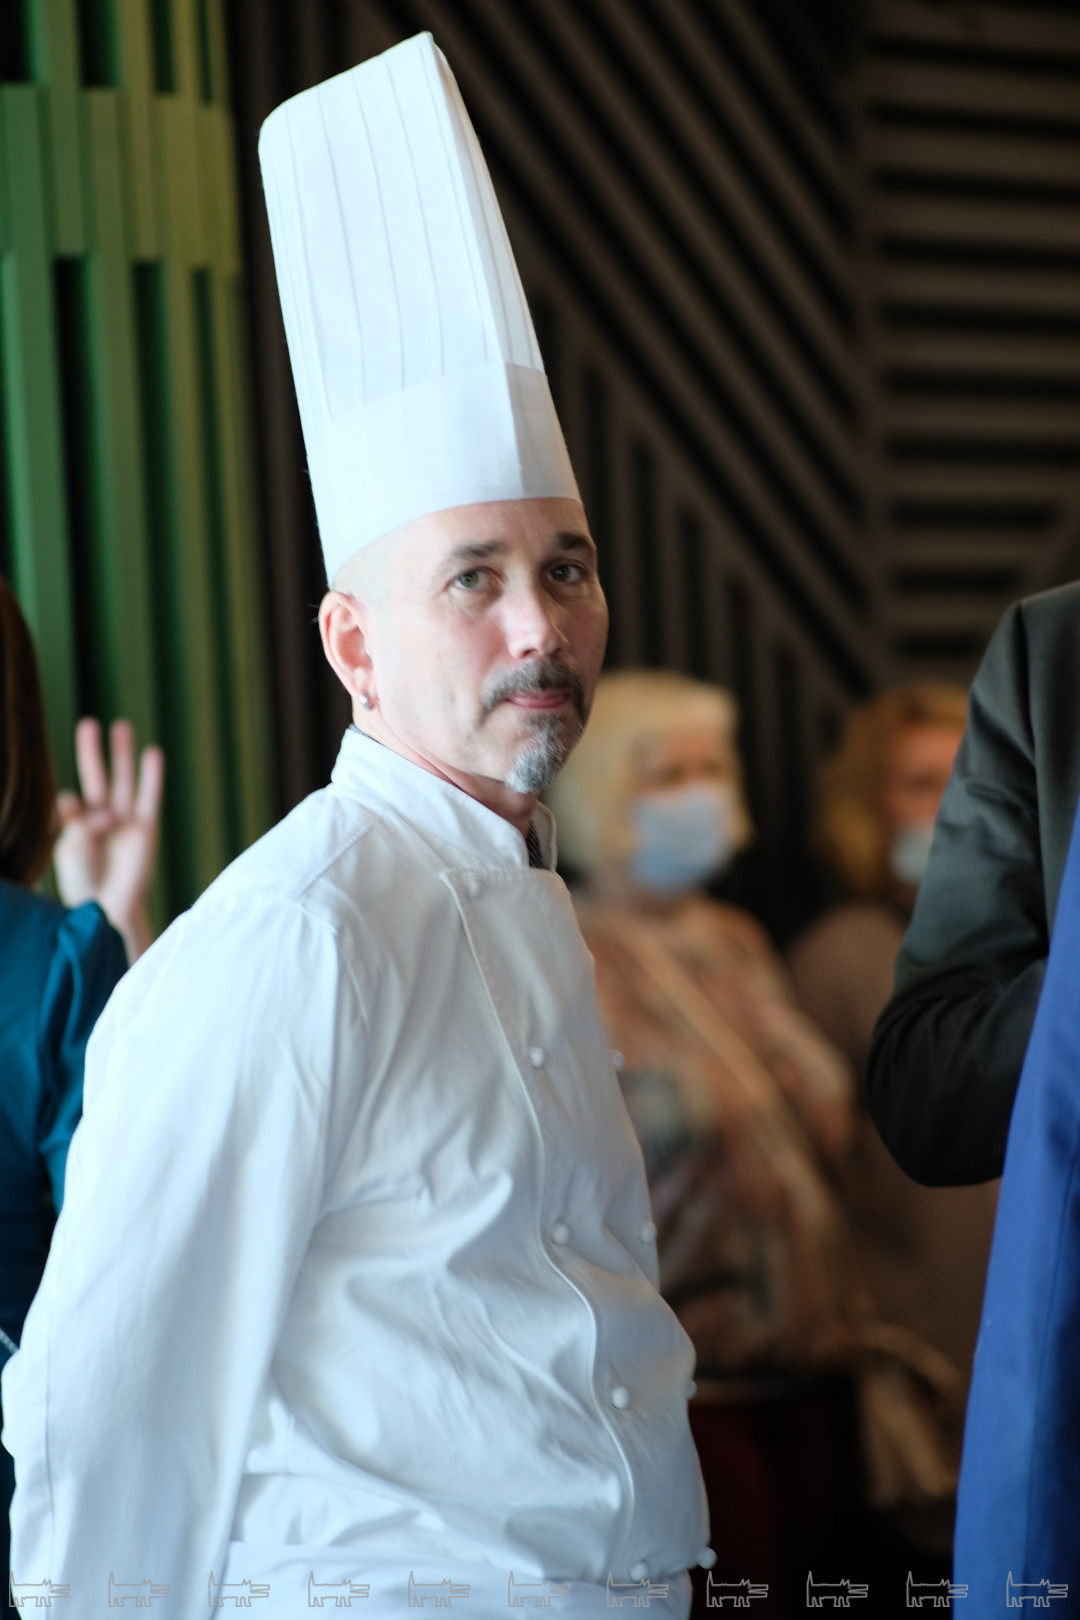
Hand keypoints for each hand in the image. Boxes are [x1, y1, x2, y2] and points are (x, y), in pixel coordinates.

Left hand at [54, 718, 164, 962]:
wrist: (109, 910)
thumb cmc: (84, 884)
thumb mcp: (71, 852)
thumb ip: (74, 825)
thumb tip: (81, 802)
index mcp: (75, 823)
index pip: (71, 802)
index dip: (71, 810)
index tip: (72, 820)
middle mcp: (100, 817)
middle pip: (96, 777)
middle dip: (91, 752)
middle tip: (88, 724)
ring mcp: (124, 821)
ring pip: (122, 781)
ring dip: (121, 755)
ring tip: (120, 727)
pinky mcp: (146, 829)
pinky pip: (149, 798)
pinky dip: (151, 777)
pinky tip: (152, 754)